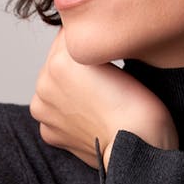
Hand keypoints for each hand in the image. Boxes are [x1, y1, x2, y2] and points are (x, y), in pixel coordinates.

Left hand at [30, 29, 178, 169]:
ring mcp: (45, 112)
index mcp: (58, 62)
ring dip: (71, 88)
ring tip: (100, 100)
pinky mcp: (50, 134)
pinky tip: (92, 116)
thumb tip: (76, 34)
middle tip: (106, 80)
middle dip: (78, 66)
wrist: (139, 148)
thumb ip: (89, 43)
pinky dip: (71, 113)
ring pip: (56, 87)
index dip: (90, 40)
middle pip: (59, 61)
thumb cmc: (139, 105)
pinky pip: (57, 112)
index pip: (69, 34)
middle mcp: (44, 85)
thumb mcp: (115, 56)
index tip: (105, 52)